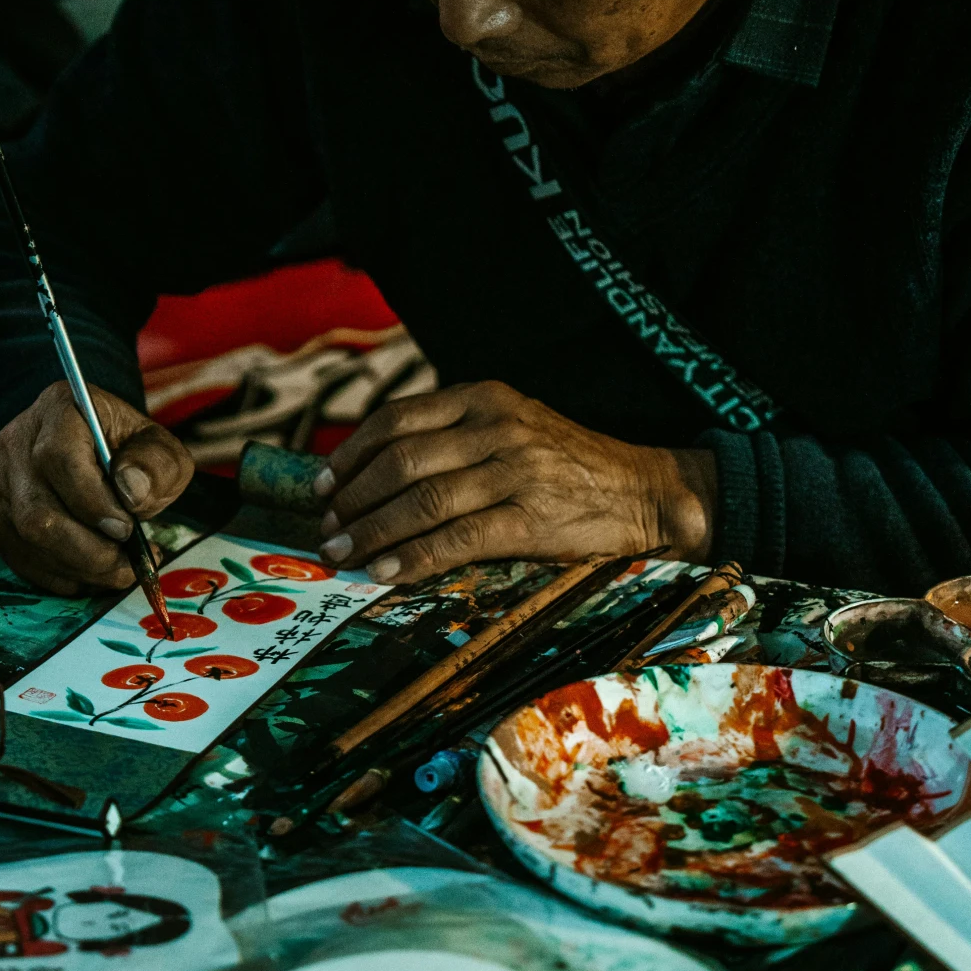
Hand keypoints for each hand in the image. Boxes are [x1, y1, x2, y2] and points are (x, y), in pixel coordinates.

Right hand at [0, 381, 192, 594]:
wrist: (93, 453)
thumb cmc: (128, 450)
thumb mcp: (159, 448)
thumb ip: (156, 465)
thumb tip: (132, 493)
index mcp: (57, 409)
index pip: (58, 457)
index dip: (92, 502)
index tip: (127, 529)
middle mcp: (15, 442)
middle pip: (37, 510)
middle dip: (90, 550)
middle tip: (130, 563)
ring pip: (27, 540)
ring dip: (81, 568)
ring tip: (120, 569)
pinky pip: (22, 561)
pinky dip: (63, 576)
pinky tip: (94, 572)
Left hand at [313, 380, 715, 585]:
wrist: (647, 492)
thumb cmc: (569, 466)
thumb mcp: (513, 427)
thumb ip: (454, 438)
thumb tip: (375, 475)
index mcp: (485, 398)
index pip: (397, 418)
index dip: (351, 454)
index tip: (323, 485)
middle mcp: (497, 426)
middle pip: (400, 460)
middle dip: (352, 498)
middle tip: (327, 528)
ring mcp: (516, 471)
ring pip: (421, 500)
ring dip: (371, 531)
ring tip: (342, 553)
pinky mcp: (533, 519)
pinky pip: (457, 539)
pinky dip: (413, 558)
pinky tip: (385, 573)